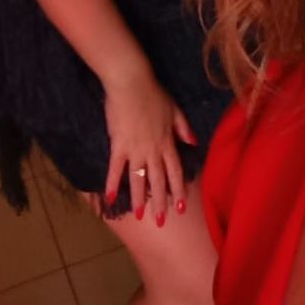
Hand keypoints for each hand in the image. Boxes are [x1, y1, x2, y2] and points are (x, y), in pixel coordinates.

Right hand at [103, 68, 196, 223]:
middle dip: (160, 201)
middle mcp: (153, 149)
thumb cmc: (154, 94)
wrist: (132, 83)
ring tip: (140, 215)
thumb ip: (183, 129)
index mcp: (168, 142)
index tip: (181, 208)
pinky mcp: (118, 145)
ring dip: (139, 198)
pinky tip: (110, 198)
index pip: (176, 171)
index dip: (178, 190)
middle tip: (161, 221)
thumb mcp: (175, 110)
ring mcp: (135, 149)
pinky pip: (116, 168)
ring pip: (139, 178)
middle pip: (158, 180)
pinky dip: (113, 183)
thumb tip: (194, 143)